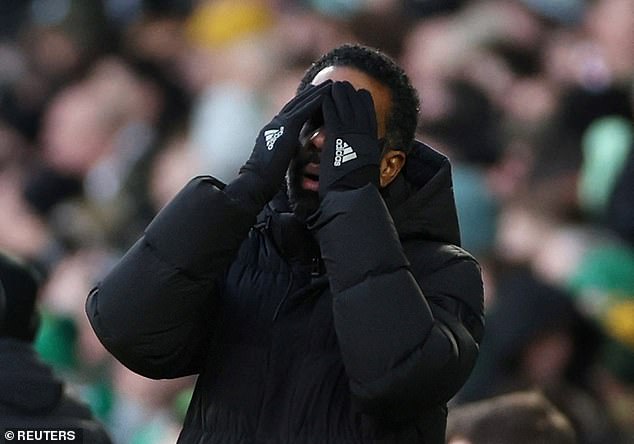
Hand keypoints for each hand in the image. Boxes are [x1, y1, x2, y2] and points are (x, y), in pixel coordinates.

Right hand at [239, 81, 332, 197]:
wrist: (256, 180)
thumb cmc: (265, 179)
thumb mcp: (278, 162)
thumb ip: (286, 153)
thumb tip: (294, 156)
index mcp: (273, 132)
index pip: (290, 115)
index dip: (302, 104)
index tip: (314, 96)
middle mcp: (275, 124)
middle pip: (295, 104)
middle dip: (310, 94)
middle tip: (324, 84)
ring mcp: (280, 124)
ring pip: (300, 103)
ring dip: (316, 92)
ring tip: (330, 84)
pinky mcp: (287, 128)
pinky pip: (304, 110)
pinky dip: (315, 101)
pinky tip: (326, 94)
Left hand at [319, 81, 379, 198]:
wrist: (350, 197)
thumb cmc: (356, 189)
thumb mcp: (365, 169)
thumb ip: (365, 156)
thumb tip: (371, 153)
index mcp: (372, 143)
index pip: (370, 115)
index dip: (363, 103)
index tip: (358, 94)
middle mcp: (365, 135)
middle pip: (359, 106)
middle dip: (350, 94)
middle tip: (342, 84)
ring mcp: (352, 135)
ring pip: (346, 106)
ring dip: (339, 94)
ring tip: (332, 84)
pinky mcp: (338, 137)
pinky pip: (333, 114)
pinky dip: (328, 104)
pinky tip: (323, 97)